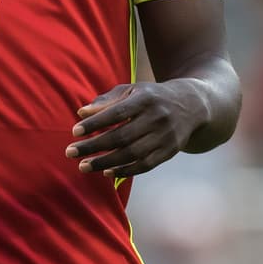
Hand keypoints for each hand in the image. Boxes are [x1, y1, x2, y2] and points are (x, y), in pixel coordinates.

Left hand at [66, 81, 209, 177]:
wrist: (191, 105)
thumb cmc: (152, 97)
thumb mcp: (133, 91)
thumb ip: (107, 101)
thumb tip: (81, 113)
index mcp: (146, 99)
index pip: (117, 113)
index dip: (95, 123)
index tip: (75, 131)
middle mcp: (157, 118)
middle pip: (121, 136)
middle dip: (94, 146)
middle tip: (71, 152)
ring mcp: (165, 137)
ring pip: (131, 154)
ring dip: (105, 162)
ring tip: (83, 166)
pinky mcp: (169, 152)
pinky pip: (144, 165)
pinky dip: (125, 171)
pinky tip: (107, 172)